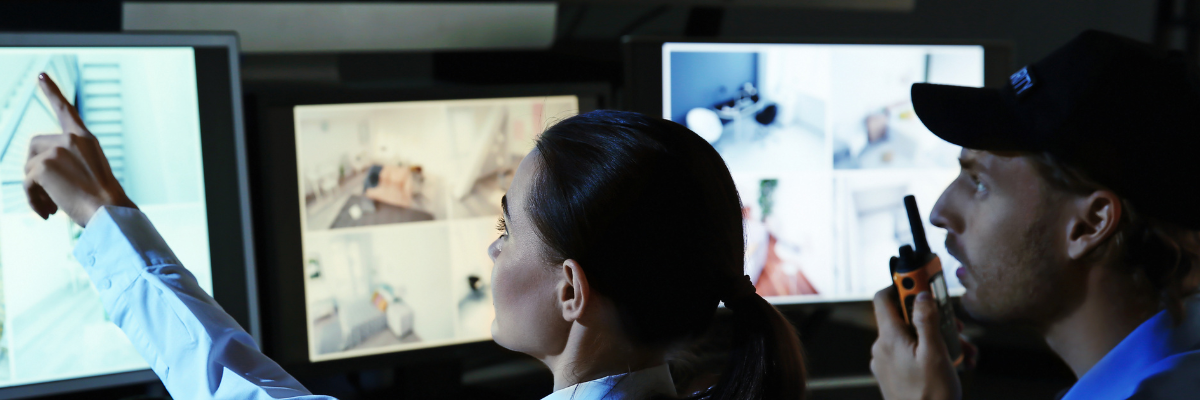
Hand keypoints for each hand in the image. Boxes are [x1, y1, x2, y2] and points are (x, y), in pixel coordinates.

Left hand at [24, 73, 135, 226]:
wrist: (110, 212)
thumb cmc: (104, 201)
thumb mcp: (90, 174)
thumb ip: (67, 163)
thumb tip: (36, 175)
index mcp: (86, 139)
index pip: (66, 111)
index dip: (52, 92)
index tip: (41, 76)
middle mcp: (71, 139)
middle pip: (35, 145)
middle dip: (35, 167)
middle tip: (47, 193)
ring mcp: (57, 150)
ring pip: (29, 166)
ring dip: (35, 189)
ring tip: (51, 208)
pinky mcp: (43, 165)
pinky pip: (27, 183)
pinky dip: (33, 200)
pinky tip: (47, 214)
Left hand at [871, 287, 960, 399]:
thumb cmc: (931, 397)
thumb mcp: (935, 354)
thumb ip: (927, 320)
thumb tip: (921, 294)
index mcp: (889, 338)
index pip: (884, 298)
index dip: (902, 285)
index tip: (921, 280)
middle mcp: (882, 348)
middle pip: (905, 318)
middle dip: (932, 318)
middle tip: (954, 327)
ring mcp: (886, 362)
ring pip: (913, 338)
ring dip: (939, 339)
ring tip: (962, 353)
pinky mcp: (893, 375)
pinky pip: (911, 355)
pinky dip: (931, 354)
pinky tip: (953, 365)